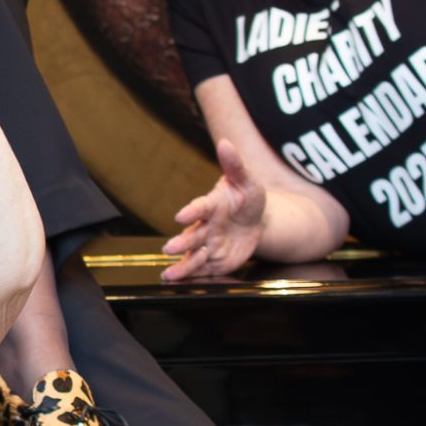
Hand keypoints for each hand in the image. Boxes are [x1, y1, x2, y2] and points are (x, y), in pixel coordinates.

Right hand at [162, 139, 266, 280]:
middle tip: (169, 248)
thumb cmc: (247, 197)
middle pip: (192, 235)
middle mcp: (206, 226)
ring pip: (193, 256)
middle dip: (181, 242)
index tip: (181, 216)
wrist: (256, 221)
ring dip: (182, 264)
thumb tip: (226, 143)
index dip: (191, 211)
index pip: (200, 207)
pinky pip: (203, 270)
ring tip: (170, 274)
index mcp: (212, 205)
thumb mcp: (247, 180)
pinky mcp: (215, 261)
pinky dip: (192, 276)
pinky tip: (180, 282)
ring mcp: (209, 245)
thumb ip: (235, 165)